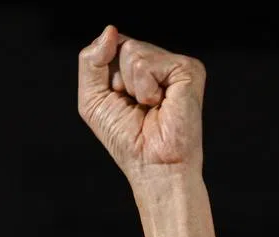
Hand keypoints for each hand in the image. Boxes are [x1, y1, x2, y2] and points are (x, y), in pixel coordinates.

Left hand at [77, 25, 205, 183]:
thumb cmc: (125, 137)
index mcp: (138, 68)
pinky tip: (158, 103)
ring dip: (129, 86)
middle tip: (134, 105)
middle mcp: (158, 62)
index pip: (110, 46)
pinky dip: (143, 88)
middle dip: (115, 81)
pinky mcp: (188, 68)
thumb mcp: (93, 99)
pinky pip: (146, 63)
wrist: (152, 164)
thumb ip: (91, 62)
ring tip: (147, 106)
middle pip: (120, 45)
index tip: (116, 98)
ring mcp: (174, 64)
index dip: (103, 71)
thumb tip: (109, 30)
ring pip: (132, 51)